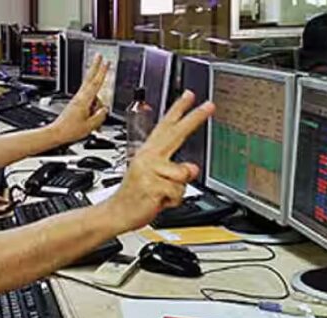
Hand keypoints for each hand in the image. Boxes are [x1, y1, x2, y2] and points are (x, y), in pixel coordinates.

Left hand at [48, 54, 108, 142]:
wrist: (56, 133)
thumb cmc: (70, 130)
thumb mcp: (90, 126)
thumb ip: (100, 116)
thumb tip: (105, 110)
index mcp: (83, 100)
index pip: (95, 82)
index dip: (102, 72)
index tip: (106, 62)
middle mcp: (79, 98)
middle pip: (90, 79)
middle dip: (96, 67)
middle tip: (99, 56)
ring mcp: (76, 100)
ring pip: (92, 96)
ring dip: (97, 106)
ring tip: (95, 122)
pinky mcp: (75, 104)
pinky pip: (88, 102)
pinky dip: (92, 108)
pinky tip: (92, 119)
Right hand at [105, 91, 214, 231]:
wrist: (118, 212)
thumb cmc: (136, 194)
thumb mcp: (157, 179)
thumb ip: (177, 171)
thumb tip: (193, 167)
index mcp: (149, 152)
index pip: (166, 126)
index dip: (178, 109)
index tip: (190, 95)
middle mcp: (148, 157)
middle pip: (176, 133)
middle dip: (194, 118)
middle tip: (209, 106)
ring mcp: (149, 170)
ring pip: (183, 174)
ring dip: (176, 189)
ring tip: (161, 194)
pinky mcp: (152, 186)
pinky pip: (178, 193)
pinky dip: (172, 202)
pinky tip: (158, 201)